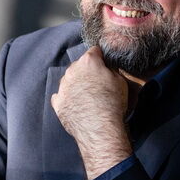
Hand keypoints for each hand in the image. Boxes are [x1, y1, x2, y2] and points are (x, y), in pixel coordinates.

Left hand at [51, 46, 132, 179]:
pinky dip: (67, 98)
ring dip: (76, 84)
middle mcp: (72, 71)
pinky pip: (61, 96)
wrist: (99, 128)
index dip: (101, 57)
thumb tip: (107, 68)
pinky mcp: (58, 103)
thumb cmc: (113, 102)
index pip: (94, 51)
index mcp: (88, 62)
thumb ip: (111, 70)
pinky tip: (76, 104)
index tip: (105, 63)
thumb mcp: (120, 81)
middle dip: (87, 71)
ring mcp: (63, 87)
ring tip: (87, 96)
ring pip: (68, 79)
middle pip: (79, 65)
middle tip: (97, 82)